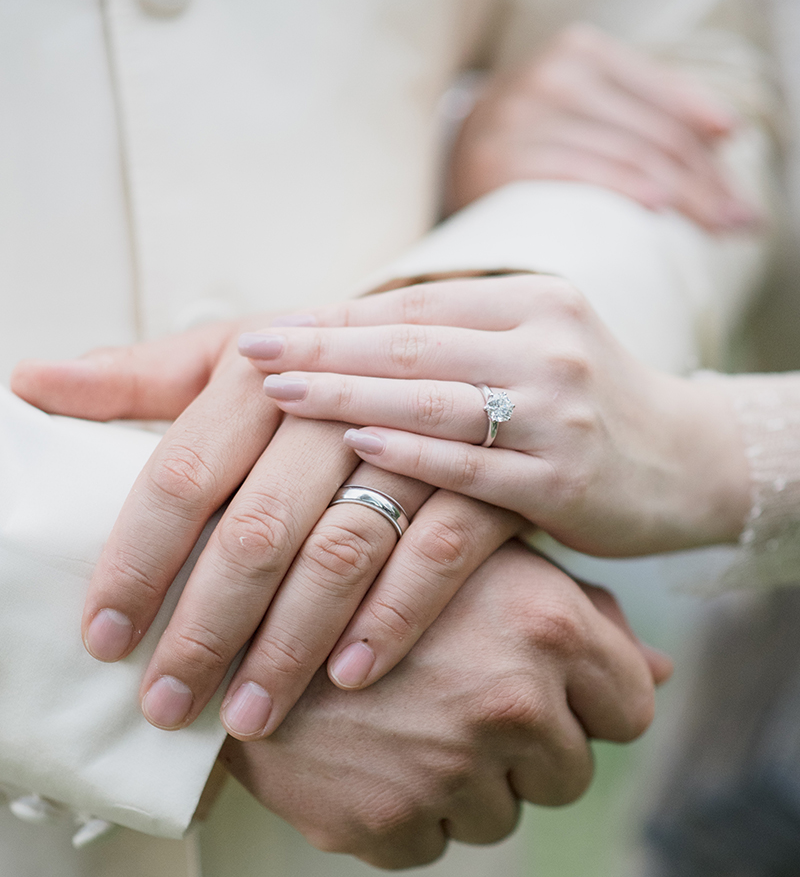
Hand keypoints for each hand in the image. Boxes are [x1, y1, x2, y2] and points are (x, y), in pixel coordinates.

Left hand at [11, 319, 521, 737]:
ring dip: (292, 640)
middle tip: (168, 703)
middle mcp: (334, 398)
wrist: (432, 352)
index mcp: (259, 366)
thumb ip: (137, 377)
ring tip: (248, 714)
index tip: (105, 636)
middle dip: (206, 625)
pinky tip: (351, 675)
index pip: (182, 473)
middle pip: (258, 526)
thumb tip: (30, 381)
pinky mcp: (478, 475)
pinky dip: (394, 615)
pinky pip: (439, 552)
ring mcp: (411, 438)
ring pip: (344, 549)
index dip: (138, 561)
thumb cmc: (309, 368)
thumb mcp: (226, 358)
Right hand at [221, 543, 670, 869]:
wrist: (241, 602)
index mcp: (547, 627)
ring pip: (503, 813)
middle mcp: (510, 701)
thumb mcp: (483, 557)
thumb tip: (658, 671)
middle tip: (456, 694)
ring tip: (406, 712)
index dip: (591, 700)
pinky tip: (370, 745)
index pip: (630, 705)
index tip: (545, 686)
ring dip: (466, 778)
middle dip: (528, 742)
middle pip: (570, 768)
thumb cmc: (377, 564)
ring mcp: (448, 769)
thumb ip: (579, 611)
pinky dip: (409, 807)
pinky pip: (433, 841)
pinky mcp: (386, 822)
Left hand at [240, 275, 751, 557]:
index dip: (336, 318)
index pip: (414, 304)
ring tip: (277, 395)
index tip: (266, 328)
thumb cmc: (582, 404)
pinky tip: (356, 444)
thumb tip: (335, 336)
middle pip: (414, 344)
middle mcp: (548, 344)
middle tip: (250, 352)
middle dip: (323, 349)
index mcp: (532, 301)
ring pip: (435, 397)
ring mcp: (560, 411)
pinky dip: (411, 452)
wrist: (688, 462)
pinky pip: (472, 464)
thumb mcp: (532, 347)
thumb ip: (452, 338)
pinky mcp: (566, 479)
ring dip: (348, 394)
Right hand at [446, 23, 758, 232]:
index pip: (665, 101)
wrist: (441, 164)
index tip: (739, 193)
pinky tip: (657, 207)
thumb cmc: (529, 146)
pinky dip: (625, 189)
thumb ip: (647, 114)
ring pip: (627, 153)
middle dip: (705, 181)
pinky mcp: (500, 158)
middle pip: (653, 133)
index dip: (711, 146)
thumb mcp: (585, 113)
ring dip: (682, 194)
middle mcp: (549, 74)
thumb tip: (728, 136)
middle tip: (737, 221)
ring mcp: (521, 114)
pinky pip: (580, 174)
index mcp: (578, 53)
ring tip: (715, 228)